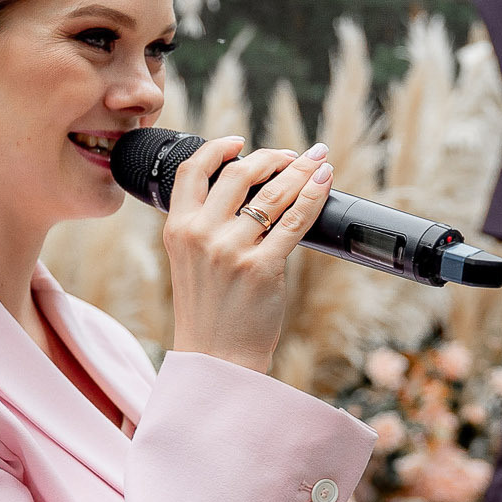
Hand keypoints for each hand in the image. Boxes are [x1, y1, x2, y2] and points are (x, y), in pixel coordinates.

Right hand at [164, 137, 334, 373]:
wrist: (216, 359)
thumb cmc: (208, 311)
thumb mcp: (189, 261)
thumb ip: (204, 225)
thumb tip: (246, 190)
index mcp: (178, 229)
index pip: (191, 171)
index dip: (217, 148)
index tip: (239, 141)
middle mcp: (201, 234)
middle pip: (240, 174)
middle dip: (272, 157)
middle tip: (293, 155)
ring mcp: (231, 250)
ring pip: (273, 193)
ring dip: (301, 170)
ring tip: (317, 161)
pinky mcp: (262, 267)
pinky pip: (295, 220)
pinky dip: (313, 195)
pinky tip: (324, 182)